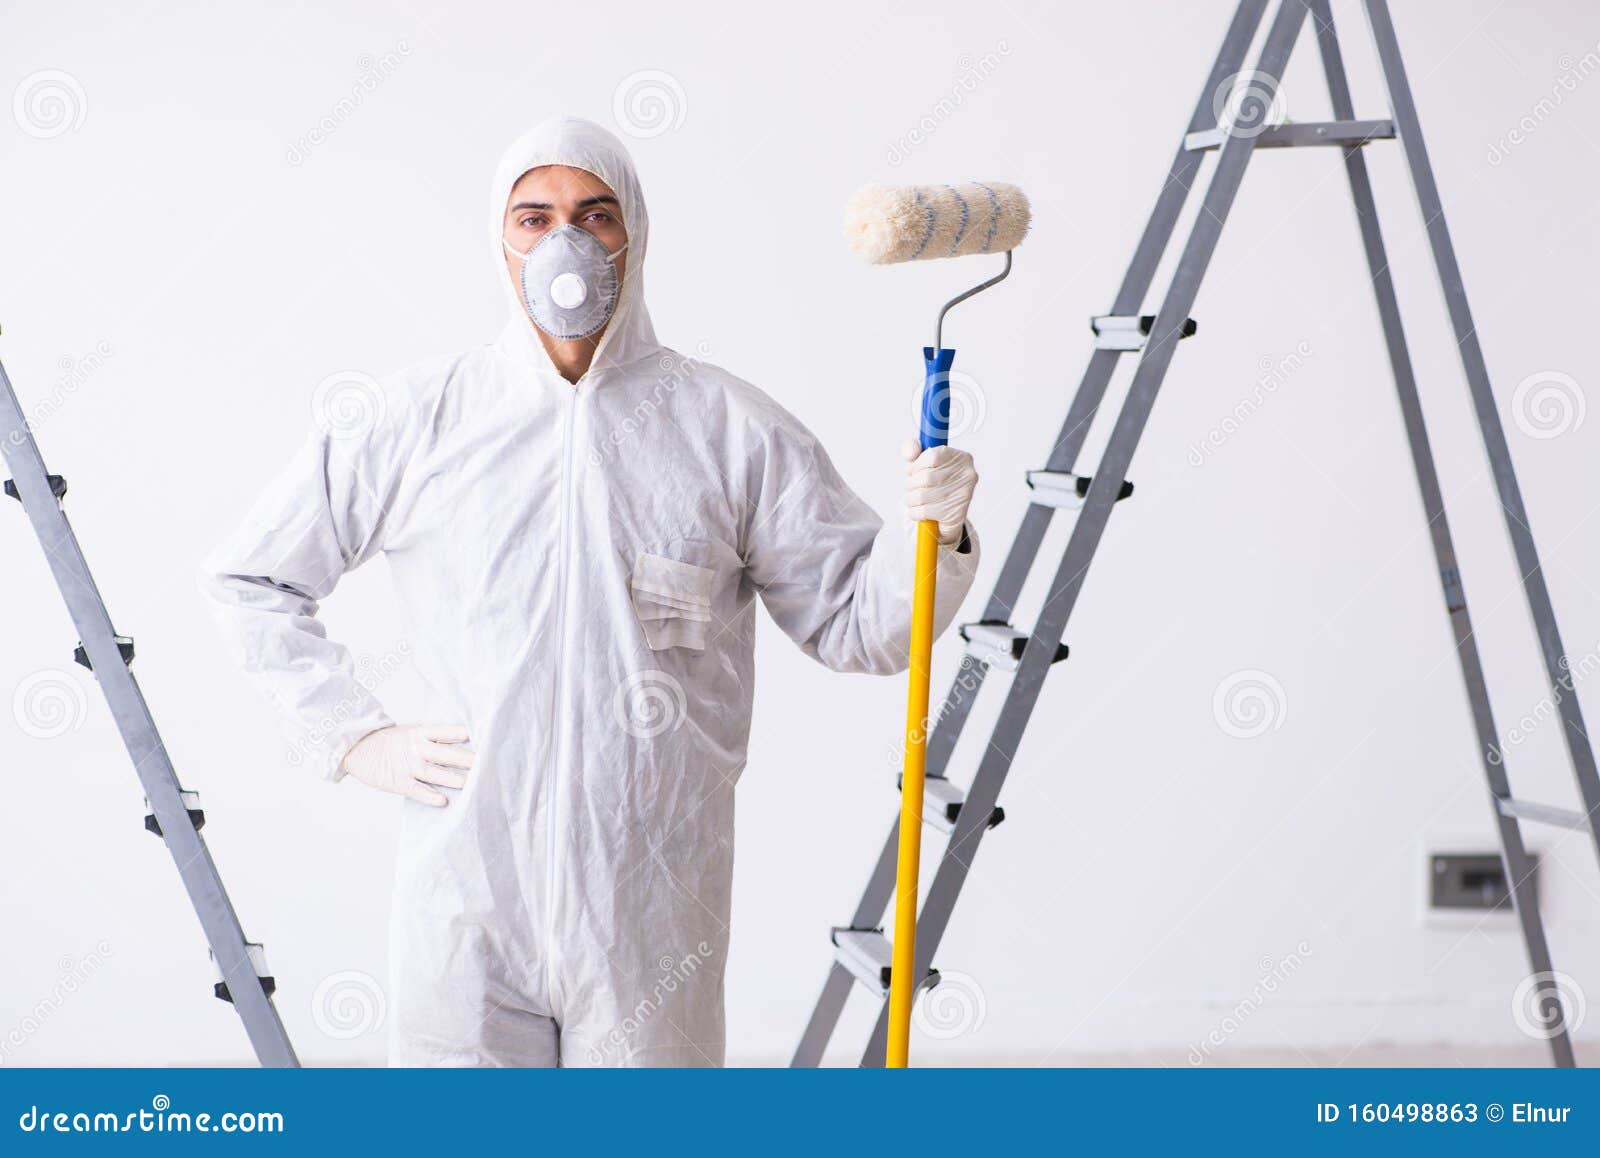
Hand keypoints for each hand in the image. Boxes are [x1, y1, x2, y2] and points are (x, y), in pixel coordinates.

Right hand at [339, 724, 473, 806]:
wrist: (358, 749)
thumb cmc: (392, 741)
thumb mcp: (412, 732)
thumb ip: (435, 738)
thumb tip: (466, 741)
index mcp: (420, 732)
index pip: (446, 731)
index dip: (463, 734)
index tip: (484, 737)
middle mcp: (416, 748)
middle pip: (446, 754)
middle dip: (467, 759)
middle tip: (488, 763)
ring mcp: (407, 765)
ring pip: (434, 773)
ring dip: (454, 779)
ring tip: (472, 783)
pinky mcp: (398, 782)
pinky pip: (416, 790)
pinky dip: (429, 796)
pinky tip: (443, 800)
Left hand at [902, 440, 976, 545]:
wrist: (946, 516)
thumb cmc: (934, 485)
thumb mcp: (922, 462)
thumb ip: (913, 449)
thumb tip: (910, 453)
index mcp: (961, 458)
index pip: (932, 455)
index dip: (916, 465)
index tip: (912, 470)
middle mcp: (967, 475)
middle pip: (926, 477)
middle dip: (911, 483)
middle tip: (911, 487)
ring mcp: (963, 496)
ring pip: (922, 496)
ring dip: (910, 499)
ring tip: (913, 499)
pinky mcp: (955, 514)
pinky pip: (923, 512)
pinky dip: (914, 512)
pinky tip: (918, 511)